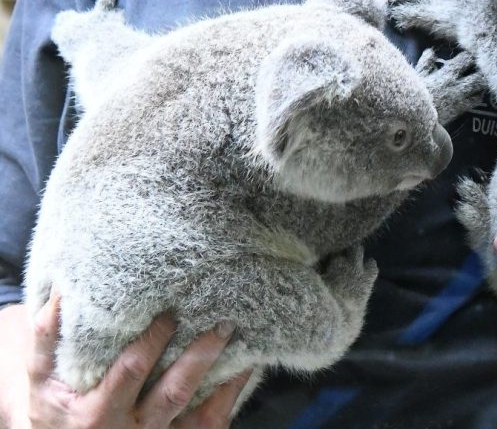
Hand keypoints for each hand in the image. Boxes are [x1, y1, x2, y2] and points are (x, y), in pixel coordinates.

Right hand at [0, 291, 252, 428]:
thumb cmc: (54, 407)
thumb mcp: (42, 376)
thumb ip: (49, 336)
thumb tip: (64, 289)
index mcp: (99, 411)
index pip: (132, 371)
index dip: (153, 341)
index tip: (170, 312)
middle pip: (174, 391)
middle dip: (200, 356)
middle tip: (222, 323)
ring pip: (201, 413)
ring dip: (226, 377)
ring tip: (243, 341)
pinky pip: (211, 423)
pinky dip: (231, 395)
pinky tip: (246, 366)